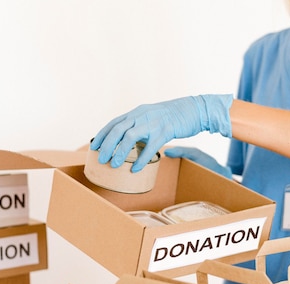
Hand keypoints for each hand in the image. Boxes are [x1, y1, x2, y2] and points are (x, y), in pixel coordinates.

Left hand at [91, 94, 232, 172]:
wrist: (194, 109)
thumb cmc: (173, 116)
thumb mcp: (152, 116)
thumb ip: (140, 125)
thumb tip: (130, 140)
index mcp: (137, 112)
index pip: (114, 122)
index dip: (103, 134)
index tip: (95, 146)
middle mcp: (142, 115)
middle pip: (118, 129)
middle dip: (107, 145)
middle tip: (100, 159)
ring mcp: (153, 122)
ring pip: (130, 136)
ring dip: (120, 151)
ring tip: (114, 164)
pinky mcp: (165, 130)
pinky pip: (150, 147)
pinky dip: (141, 159)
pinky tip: (136, 169)